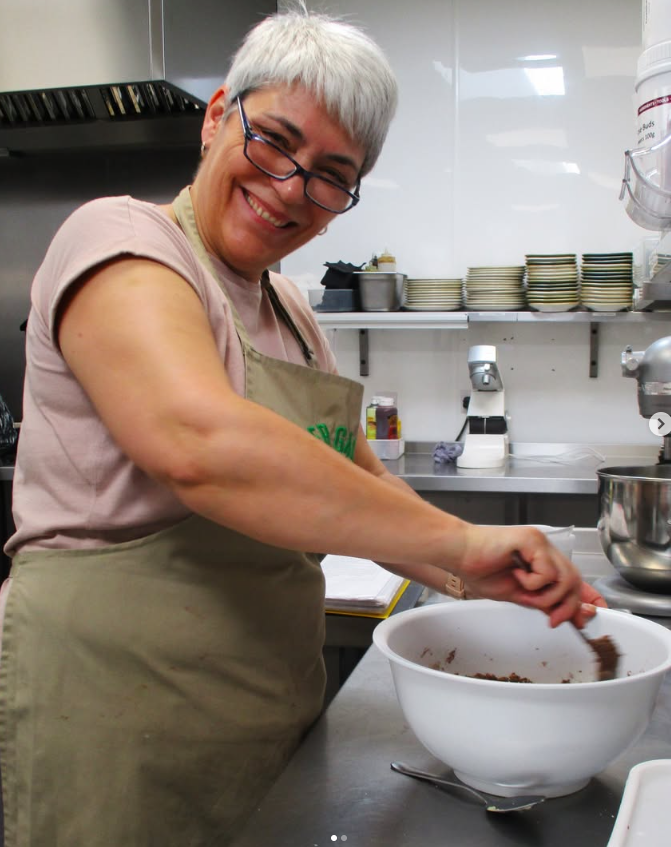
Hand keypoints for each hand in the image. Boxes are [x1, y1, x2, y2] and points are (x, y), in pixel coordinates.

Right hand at [457, 525, 599, 627]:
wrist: (459, 554)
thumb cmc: (479, 569)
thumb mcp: (518, 595)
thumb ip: (543, 603)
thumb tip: (566, 618)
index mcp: (542, 560)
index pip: (575, 578)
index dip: (589, 597)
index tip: (593, 614)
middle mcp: (545, 549)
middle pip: (575, 581)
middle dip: (568, 607)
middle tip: (553, 621)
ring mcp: (540, 543)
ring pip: (566, 578)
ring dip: (547, 597)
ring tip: (526, 594)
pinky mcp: (533, 540)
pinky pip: (548, 572)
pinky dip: (533, 583)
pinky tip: (516, 575)